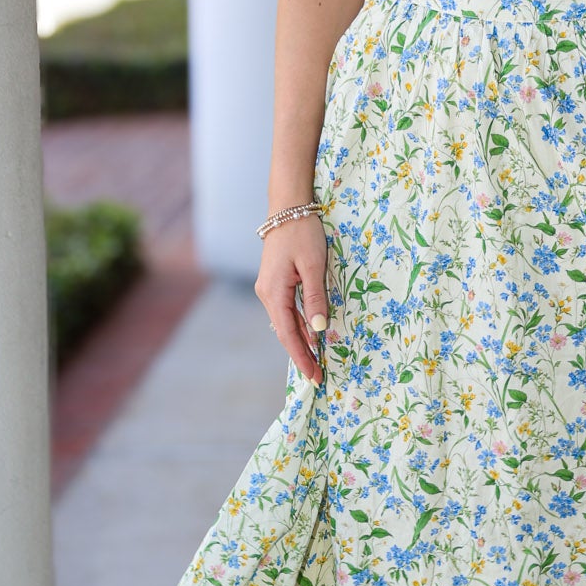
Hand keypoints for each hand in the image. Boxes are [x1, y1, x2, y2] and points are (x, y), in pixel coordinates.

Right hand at [254, 212, 329, 382]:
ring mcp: (269, 289)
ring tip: (316, 362)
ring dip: (301, 342)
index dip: (302, 355)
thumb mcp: (314, 265)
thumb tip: (319, 329)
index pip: (289, 333)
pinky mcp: (275, 283)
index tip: (314, 375)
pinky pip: (287, 311)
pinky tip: (310, 337)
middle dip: (301, 355)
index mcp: (274, 292)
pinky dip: (299, 326)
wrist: (287, 209)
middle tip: (318, 377)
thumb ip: (315, 298)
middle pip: (285, 332)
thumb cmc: (303, 233)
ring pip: (286, 323)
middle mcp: (267, 294)